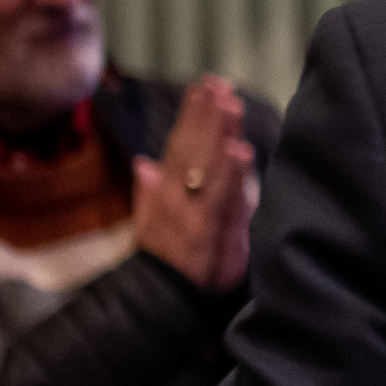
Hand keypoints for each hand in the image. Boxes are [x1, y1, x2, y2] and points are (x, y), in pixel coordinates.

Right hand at [132, 76, 257, 294]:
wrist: (160, 302)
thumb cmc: (166, 264)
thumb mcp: (153, 228)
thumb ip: (149, 196)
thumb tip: (145, 164)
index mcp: (166, 192)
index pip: (180, 144)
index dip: (192, 114)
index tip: (204, 84)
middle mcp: (175, 196)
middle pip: (193, 147)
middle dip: (207, 114)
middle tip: (220, 83)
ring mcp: (190, 212)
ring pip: (206, 165)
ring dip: (218, 132)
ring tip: (231, 104)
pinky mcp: (207, 232)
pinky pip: (220, 198)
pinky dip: (229, 173)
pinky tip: (241, 149)